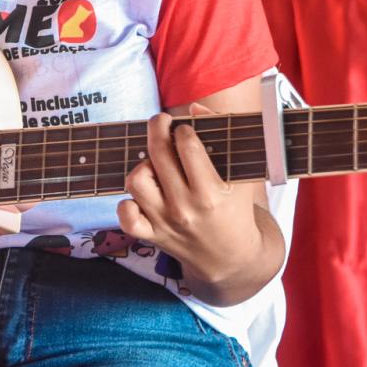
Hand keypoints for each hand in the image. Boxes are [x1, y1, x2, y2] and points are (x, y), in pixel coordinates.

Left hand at [118, 108, 262, 287]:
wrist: (232, 259)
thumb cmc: (236, 210)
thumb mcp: (240, 176)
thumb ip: (221, 137)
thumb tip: (195, 107)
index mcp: (211, 193)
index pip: (187, 146)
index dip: (183, 128)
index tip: (184, 127)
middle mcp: (185, 208)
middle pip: (158, 155)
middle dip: (158, 128)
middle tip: (162, 122)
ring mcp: (165, 223)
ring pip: (136, 181)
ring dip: (143, 165)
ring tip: (156, 164)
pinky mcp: (151, 236)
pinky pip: (125, 217)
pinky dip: (127, 203)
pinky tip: (142, 194)